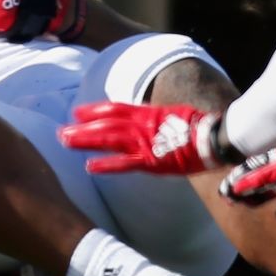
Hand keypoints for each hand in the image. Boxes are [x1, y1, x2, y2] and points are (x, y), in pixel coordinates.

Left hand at [60, 102, 230, 175]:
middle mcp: (141, 125)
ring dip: (86, 140)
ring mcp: (144, 142)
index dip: (94, 111)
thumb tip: (145, 116)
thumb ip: (154, 117)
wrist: (214, 137)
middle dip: (82, 128)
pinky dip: (106, 164)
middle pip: (105, 124)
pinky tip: (90, 166)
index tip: (77, 112)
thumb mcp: (172, 114)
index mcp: (147, 113)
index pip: (114, 109)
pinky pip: (124, 163)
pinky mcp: (151, 161)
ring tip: (66, 142)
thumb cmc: (197, 126)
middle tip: (62, 132)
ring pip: (108, 140)